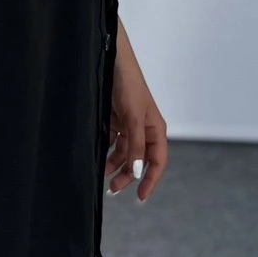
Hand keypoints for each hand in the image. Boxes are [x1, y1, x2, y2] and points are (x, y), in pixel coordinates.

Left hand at [106, 26, 167, 203]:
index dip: (150, 180)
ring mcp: (129, 124)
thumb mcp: (133, 117)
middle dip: (129, 175)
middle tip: (114, 189)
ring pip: (125, 152)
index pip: (157, 161)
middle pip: (139, 160)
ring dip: (116, 164)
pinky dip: (108, 150)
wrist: (111, 59)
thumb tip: (139, 172)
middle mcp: (144, 128)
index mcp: (155, 129)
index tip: (141, 197)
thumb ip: (136, 145)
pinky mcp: (116, 118)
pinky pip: (114, 141)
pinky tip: (100, 157)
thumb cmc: (128, 83)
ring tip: (104, 175)